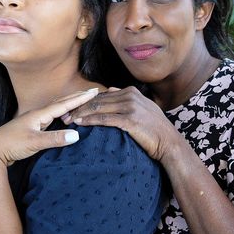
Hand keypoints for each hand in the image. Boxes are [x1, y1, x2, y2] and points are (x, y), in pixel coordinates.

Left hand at [0, 88, 98, 167]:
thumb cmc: (11, 145)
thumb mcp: (34, 142)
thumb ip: (54, 139)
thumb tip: (77, 135)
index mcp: (38, 115)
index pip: (64, 104)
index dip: (80, 98)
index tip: (95, 91)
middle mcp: (36, 115)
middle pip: (60, 103)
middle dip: (77, 97)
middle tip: (93, 91)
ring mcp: (33, 121)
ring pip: (55, 109)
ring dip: (69, 104)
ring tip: (81, 100)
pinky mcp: (30, 129)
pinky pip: (51, 117)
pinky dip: (61, 114)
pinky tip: (62, 118)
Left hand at [62, 86, 182, 160]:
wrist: (169, 143)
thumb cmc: (154, 129)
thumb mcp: (141, 108)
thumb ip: (125, 99)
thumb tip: (109, 91)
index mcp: (130, 92)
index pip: (101, 95)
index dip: (84, 102)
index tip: (71, 108)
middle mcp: (130, 96)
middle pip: (97, 100)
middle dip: (78, 107)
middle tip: (63, 115)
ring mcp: (130, 107)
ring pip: (98, 108)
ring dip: (80, 114)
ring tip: (67, 120)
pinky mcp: (130, 120)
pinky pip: (104, 119)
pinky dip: (90, 121)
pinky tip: (80, 124)